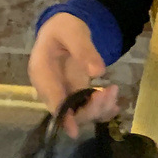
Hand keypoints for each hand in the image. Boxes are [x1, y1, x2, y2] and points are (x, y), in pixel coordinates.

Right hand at [28, 12, 120, 138]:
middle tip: (111, 91)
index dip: (63, 117)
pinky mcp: (75, 95)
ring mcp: (63, 93)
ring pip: (80, 112)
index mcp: (41, 72)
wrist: (65, 29)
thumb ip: (83, 50)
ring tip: (114, 90)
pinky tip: (115, 104)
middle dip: (91, 108)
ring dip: (100, 108)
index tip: (75, 130)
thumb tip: (97, 72)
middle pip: (67, 111)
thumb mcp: (72, 31)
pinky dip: (103, 109)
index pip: (51, 100)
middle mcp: (50, 88)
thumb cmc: (64, 28)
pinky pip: (88, 108)